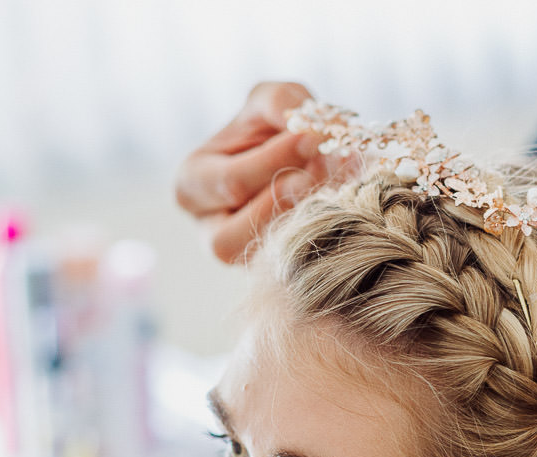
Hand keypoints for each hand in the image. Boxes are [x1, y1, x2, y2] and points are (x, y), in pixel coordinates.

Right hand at [175, 81, 335, 263]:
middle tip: (325, 166)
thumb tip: (306, 127)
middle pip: (246, 227)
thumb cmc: (275, 129)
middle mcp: (210, 231)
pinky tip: (343, 204)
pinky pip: (300, 265)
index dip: (276, 160)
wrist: (303, 163)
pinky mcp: (277, 275)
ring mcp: (244, 259)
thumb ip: (280, 103)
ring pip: (273, 253)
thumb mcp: (270, 101)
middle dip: (291, 195)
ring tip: (335, 184)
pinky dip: (325, 233)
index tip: (313, 138)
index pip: (232, 182)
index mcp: (192, 184)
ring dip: (308, 218)